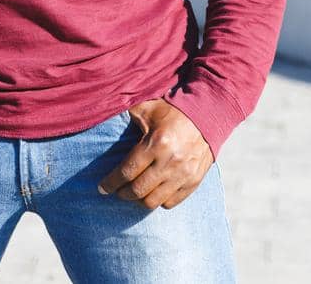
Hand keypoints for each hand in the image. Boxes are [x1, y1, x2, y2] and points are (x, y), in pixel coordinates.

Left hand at [97, 99, 213, 208]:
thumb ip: (128, 113)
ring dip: (139, 200)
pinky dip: (158, 201)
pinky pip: (171, 202)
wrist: (209, 114)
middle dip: (122, 194)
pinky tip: (153, 192)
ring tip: (133, 193)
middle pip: (138, 191)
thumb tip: (103, 112)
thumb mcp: (149, 108)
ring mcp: (184, 174)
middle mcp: (170, 162)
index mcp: (157, 143)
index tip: (102, 188)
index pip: (127, 172)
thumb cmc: (174, 111)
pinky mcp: (194, 181)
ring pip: (153, 201)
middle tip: (117, 190)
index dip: (111, 183)